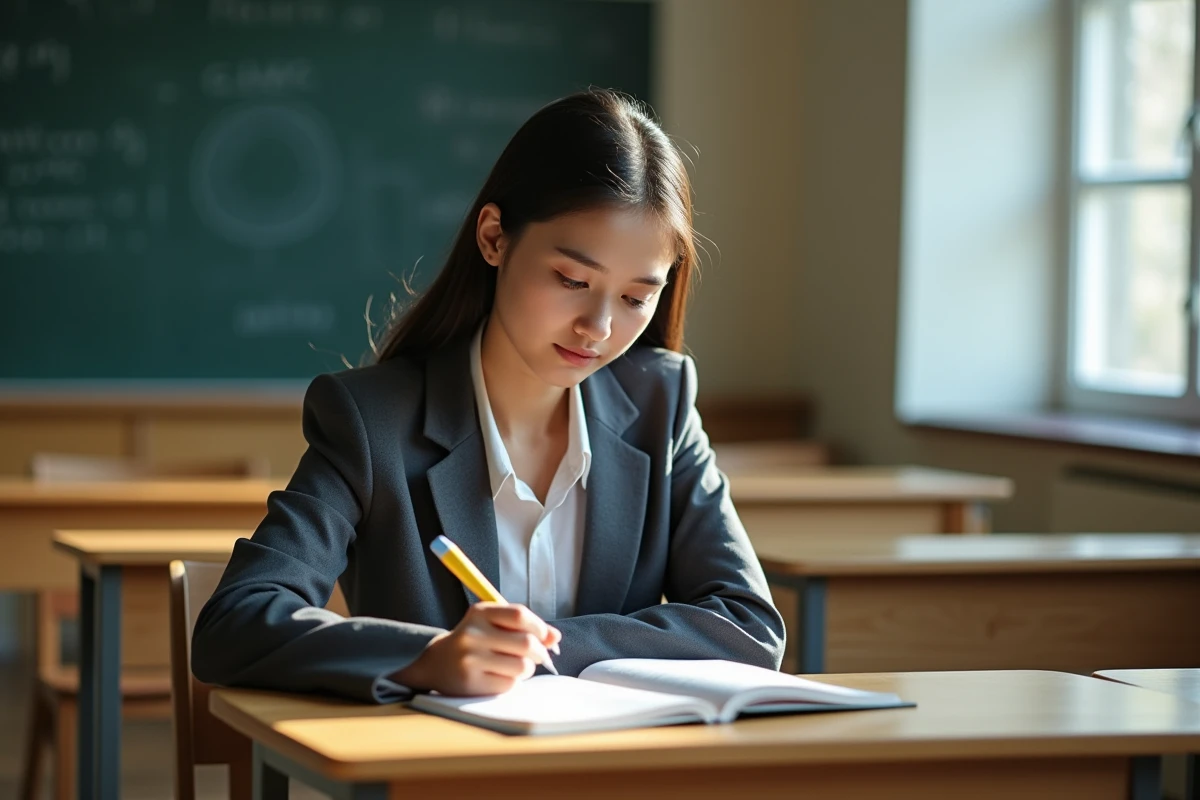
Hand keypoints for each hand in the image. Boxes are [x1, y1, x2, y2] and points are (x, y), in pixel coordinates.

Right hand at [394, 603, 562, 695]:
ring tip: (517, 667)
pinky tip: (501, 677)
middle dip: (540, 652)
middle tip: (538, 656)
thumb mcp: (494, 625)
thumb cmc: (475, 641)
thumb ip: (525, 627)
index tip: (543, 636)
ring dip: (527, 669)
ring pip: (522, 666)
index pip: (520, 615)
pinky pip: (509, 684)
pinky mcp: (471, 683)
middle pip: (526, 643)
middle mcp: (473, 634)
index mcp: (480, 613)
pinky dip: (513, 682)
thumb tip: (556, 637)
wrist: (437, 664)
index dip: (539, 627)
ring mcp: (470, 659)